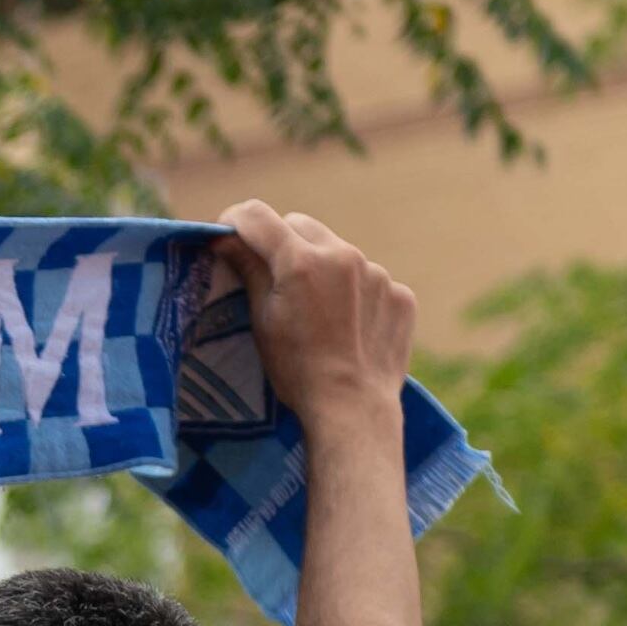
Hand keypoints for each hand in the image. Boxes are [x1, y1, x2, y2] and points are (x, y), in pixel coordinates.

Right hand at [212, 204, 413, 426]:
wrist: (353, 409)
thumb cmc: (296, 369)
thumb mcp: (262, 320)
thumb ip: (248, 269)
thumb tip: (226, 239)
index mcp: (301, 260)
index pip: (257, 216)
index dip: (234, 222)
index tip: (226, 238)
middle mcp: (343, 255)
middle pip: (300, 226)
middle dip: (282, 243)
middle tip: (273, 279)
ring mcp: (378, 273)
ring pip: (338, 253)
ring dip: (323, 268)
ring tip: (318, 314)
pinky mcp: (400, 295)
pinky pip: (370, 281)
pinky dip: (356, 294)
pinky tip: (349, 328)